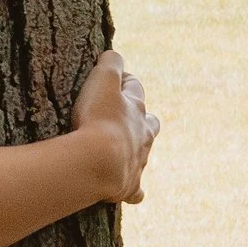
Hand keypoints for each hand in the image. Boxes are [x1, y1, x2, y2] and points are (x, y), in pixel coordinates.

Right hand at [72, 49, 157, 203]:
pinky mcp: (129, 186)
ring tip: (123, 151)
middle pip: (150, 123)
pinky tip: (131, 191)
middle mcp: (143, 136)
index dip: (124, 82)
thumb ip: (109, 63)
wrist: (97, 162)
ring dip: (137, 151)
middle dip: (142, 118)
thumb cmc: (98, 119)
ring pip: (145, 155)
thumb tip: (114, 54)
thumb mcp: (102, 81)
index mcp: (137, 110)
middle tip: (126, 117)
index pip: (135, 89)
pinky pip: (136, 191)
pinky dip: (134, 190)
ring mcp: (138, 162)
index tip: (113, 79)